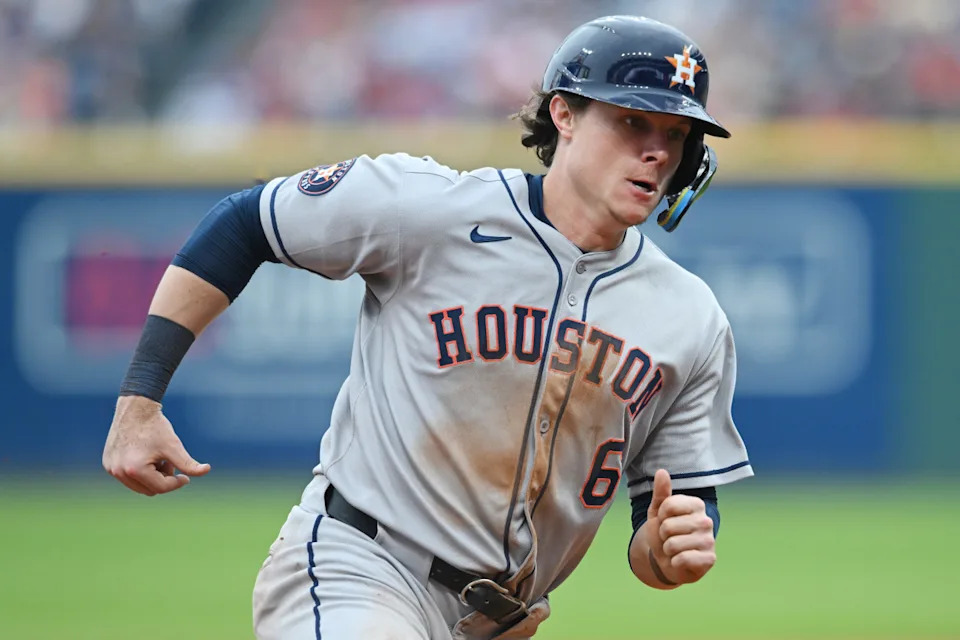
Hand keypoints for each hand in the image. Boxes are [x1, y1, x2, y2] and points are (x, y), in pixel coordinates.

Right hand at [102, 395, 209, 495]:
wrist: (136, 408)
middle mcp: (119, 472)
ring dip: (152, 476)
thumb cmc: (156, 427)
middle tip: (169, 462)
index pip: (161, 488)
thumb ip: (188, 463)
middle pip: (150, 490)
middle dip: (163, 479)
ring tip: (158, 458)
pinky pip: (128, 477)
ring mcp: (111, 468)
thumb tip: (207, 470)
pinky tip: (147, 455)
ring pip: (139, 486)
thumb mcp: (174, 447)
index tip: (186, 477)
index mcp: (135, 470)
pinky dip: (140, 471)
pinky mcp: (108, 463)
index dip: (177, 483)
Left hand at [644, 469, 715, 584]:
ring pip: (673, 544)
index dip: (660, 516)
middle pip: (668, 526)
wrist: (669, 560)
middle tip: (670, 537)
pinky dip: (675, 562)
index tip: (666, 520)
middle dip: (663, 535)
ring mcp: (710, 540)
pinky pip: (682, 559)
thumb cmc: (665, 533)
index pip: (668, 505)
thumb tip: (661, 471)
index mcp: (696, 504)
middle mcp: (706, 520)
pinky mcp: (710, 559)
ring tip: (675, 549)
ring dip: (668, 550)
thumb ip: (661, 492)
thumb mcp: (658, 511)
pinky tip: (681, 560)